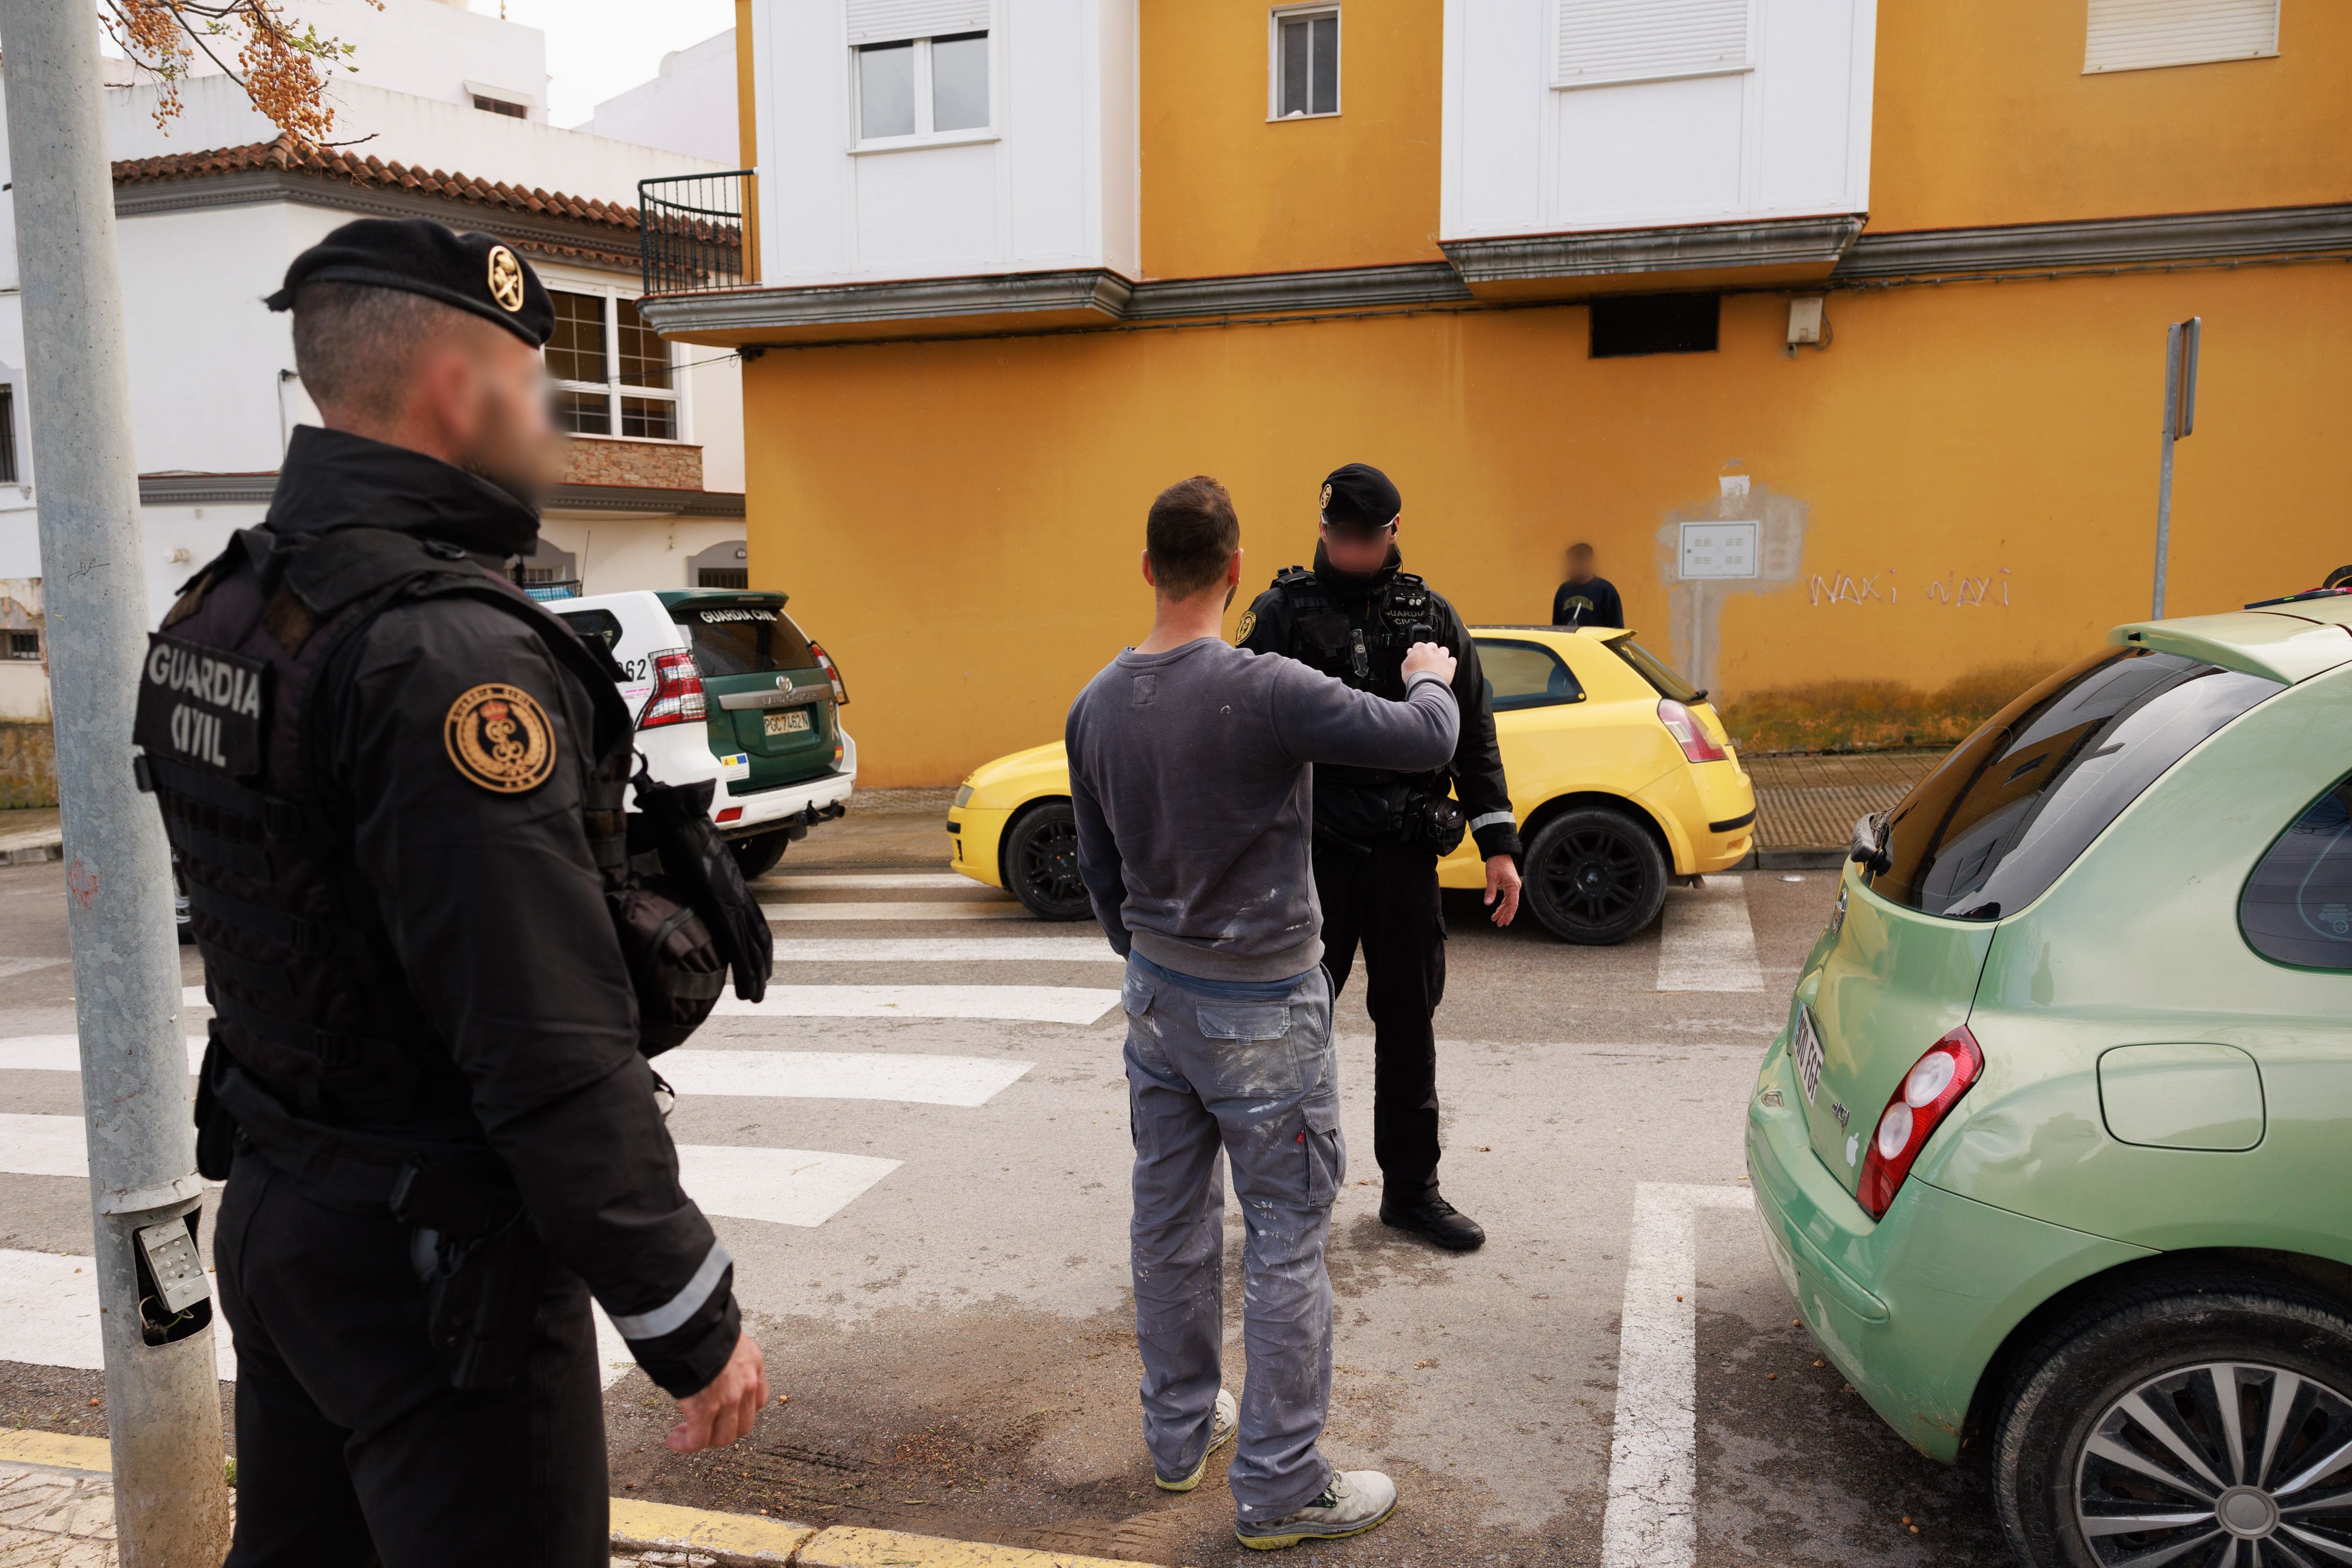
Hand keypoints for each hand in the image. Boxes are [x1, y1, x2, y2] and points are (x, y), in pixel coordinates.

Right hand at [666, 1330, 767, 1451]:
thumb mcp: (726, 1338)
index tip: (723, 1413)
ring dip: (704, 1440)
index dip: (739, 1413)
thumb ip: (725, 1356)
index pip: (758, 1402)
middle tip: (703, 1427)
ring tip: (685, 1436)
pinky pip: (698, 1439)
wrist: (693, 1322)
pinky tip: (674, 1440)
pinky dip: (685, 1444)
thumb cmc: (703, 1324)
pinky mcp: (705, 1409)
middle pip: (743, 1426)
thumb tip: (710, 1364)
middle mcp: (747, 1385)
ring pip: (722, 1437)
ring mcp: (728, 1400)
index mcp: (753, 1365)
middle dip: (722, 1430)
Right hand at [1401, 641, 1456, 685]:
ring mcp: (1442, 656)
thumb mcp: (1405, 665)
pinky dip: (1449, 662)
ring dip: (1441, 654)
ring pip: (1444, 650)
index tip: (1416, 658)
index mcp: (1420, 648)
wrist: (1426, 685)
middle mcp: (1432, 650)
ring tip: (1437, 663)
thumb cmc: (1414, 676)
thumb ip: (1409, 657)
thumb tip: (1411, 653)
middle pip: (1431, 646)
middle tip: (1426, 661)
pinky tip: (1445, 667)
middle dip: (1429, 652)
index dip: (1416, 652)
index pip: (1418, 646)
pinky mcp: (1450, 665)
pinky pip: (1452, 660)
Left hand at [1483, 854, 1520, 926]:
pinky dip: (1501, 905)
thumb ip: (1490, 891)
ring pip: (1508, 902)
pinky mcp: (1509, 885)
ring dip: (1502, 911)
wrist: (1499, 852)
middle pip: (1511, 905)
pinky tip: (1497, 911)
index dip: (1510, 914)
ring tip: (1496, 920)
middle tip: (1499, 924)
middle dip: (1505, 915)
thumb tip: (1488, 903)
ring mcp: (1512, 887)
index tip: (1506, 922)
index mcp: (1513, 886)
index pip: (1513, 903)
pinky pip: (1506, 898)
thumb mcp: (1492, 877)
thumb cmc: (1497, 863)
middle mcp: (1515, 887)